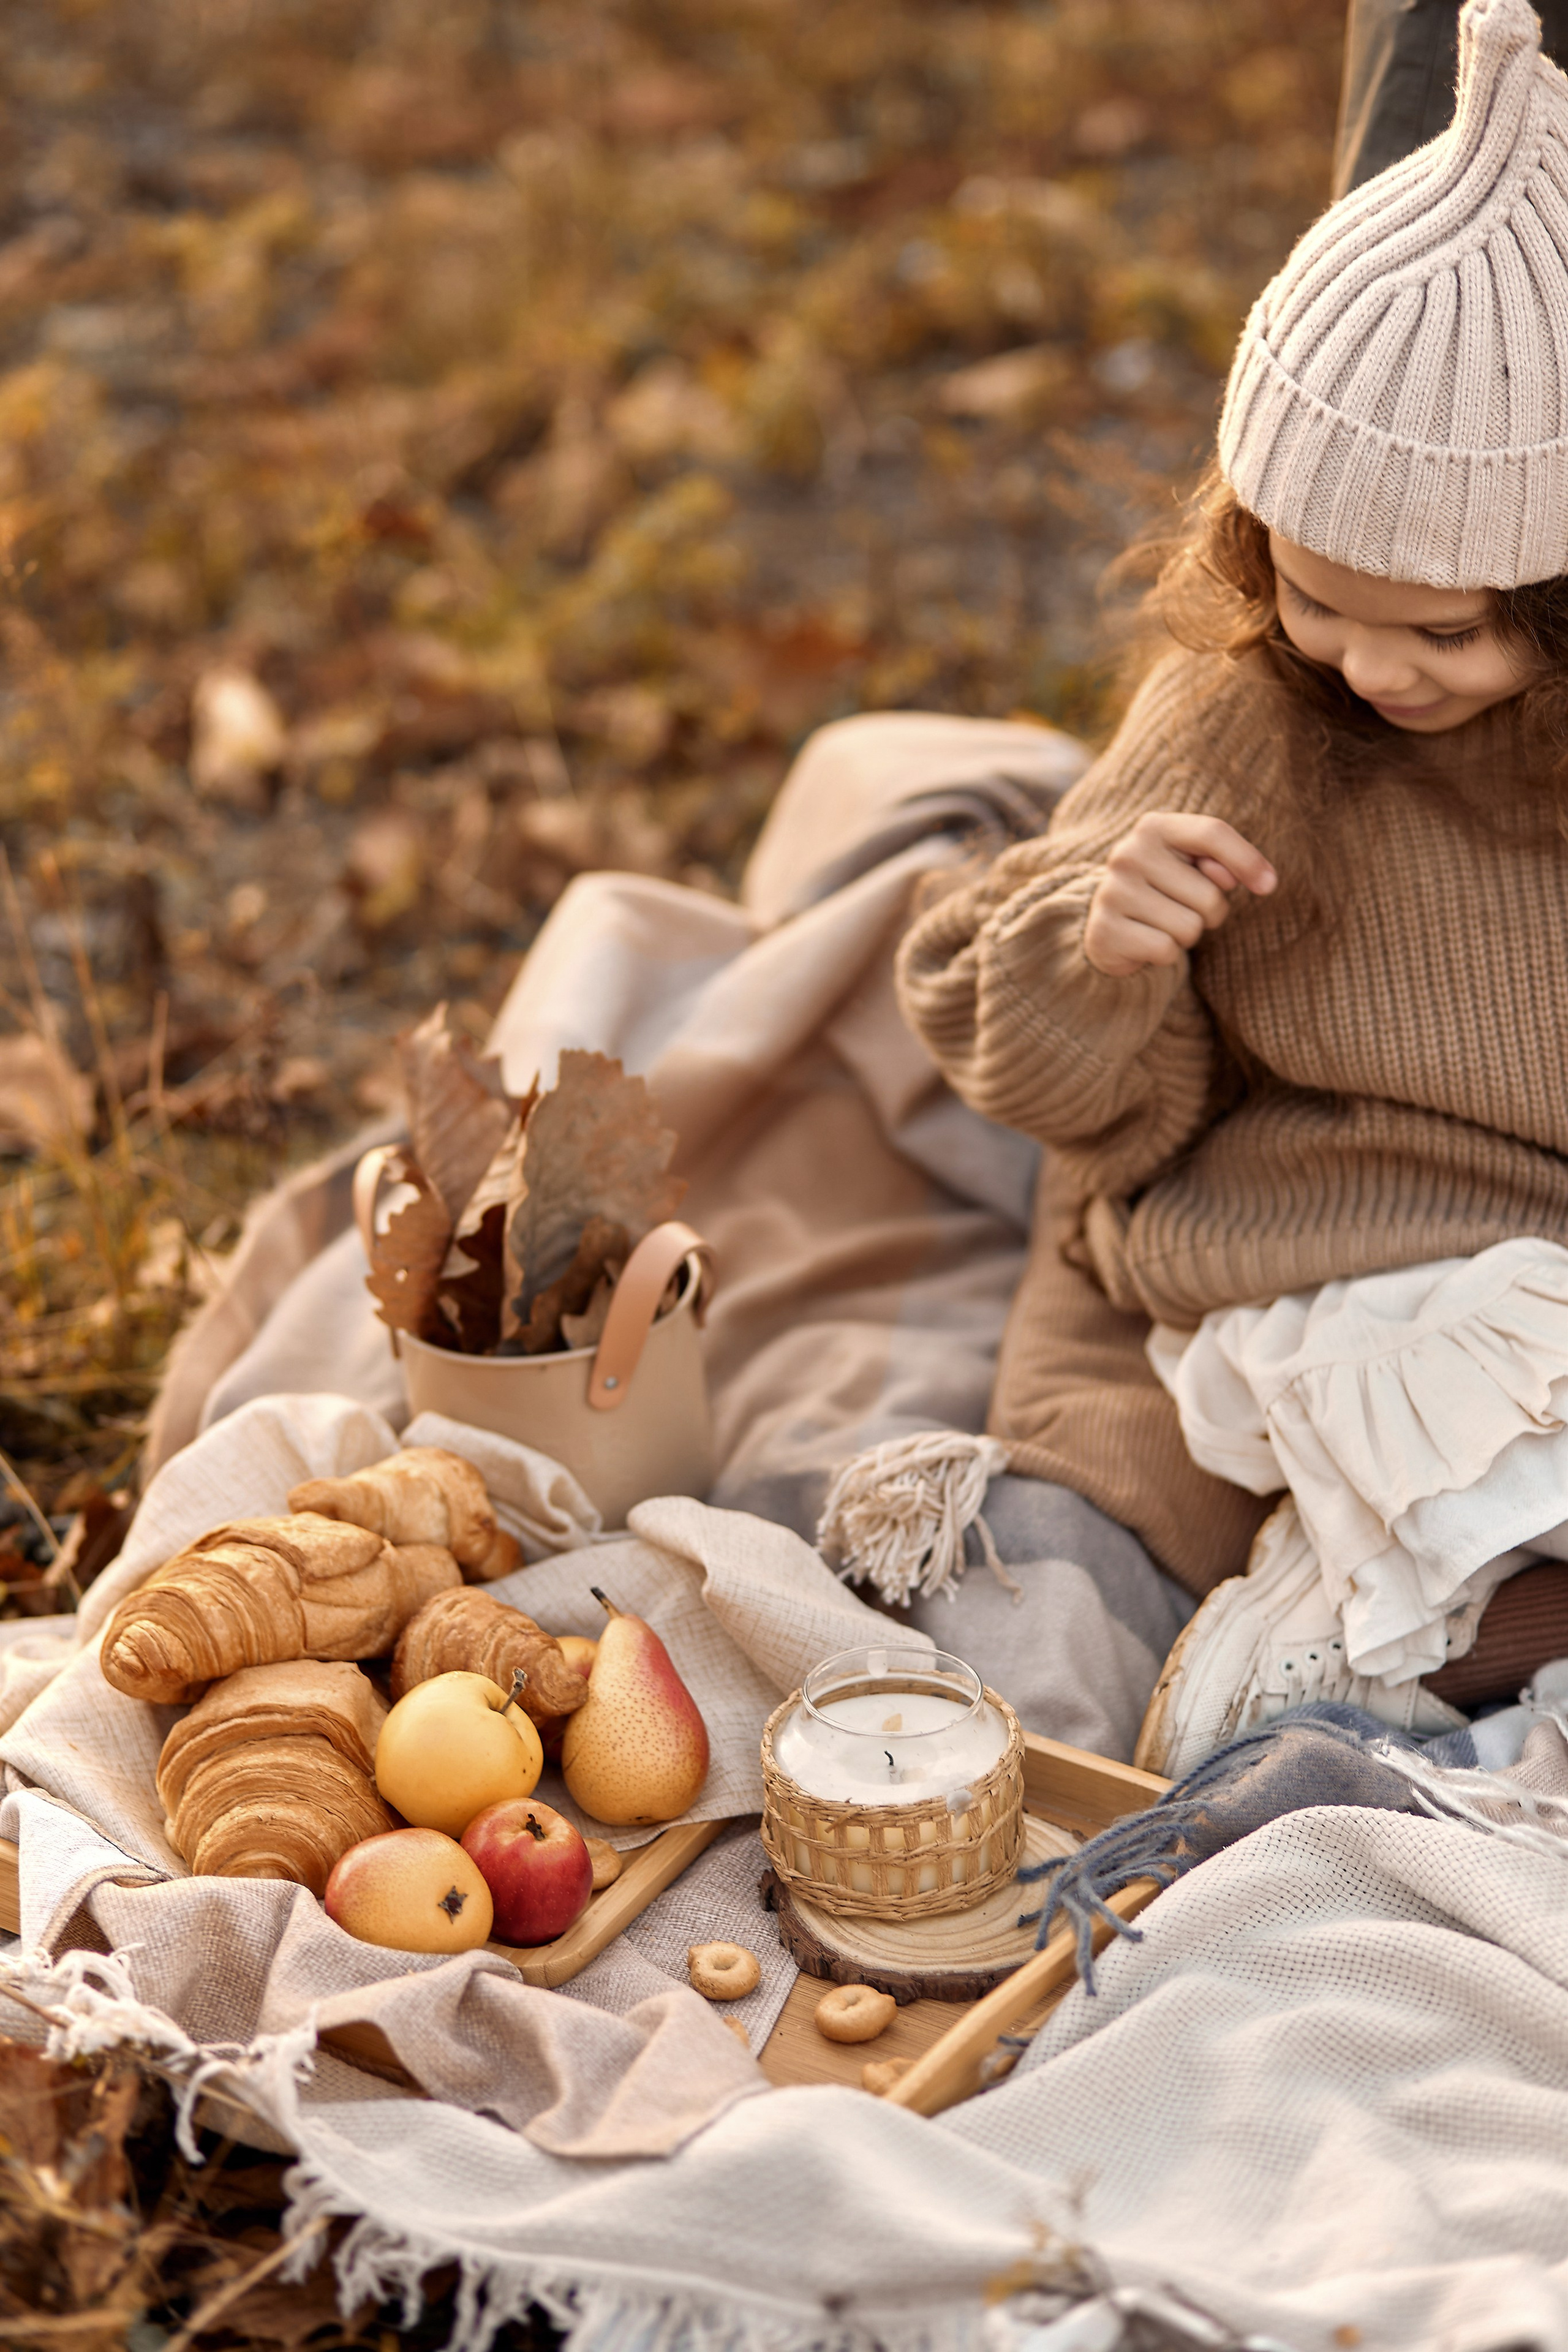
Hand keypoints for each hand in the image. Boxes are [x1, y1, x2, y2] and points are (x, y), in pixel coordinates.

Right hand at [1083, 812, 1276, 978]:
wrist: (1108, 926)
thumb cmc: (1165, 890)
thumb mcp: (1194, 867)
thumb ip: (1221, 862)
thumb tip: (1245, 878)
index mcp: (1154, 827)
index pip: (1212, 833)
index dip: (1247, 860)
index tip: (1269, 886)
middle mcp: (1128, 854)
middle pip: (1209, 894)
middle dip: (1209, 913)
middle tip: (1182, 909)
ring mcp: (1113, 892)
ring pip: (1189, 926)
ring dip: (1187, 935)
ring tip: (1163, 924)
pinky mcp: (1105, 931)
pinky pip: (1166, 950)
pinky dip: (1165, 954)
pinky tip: (1146, 942)